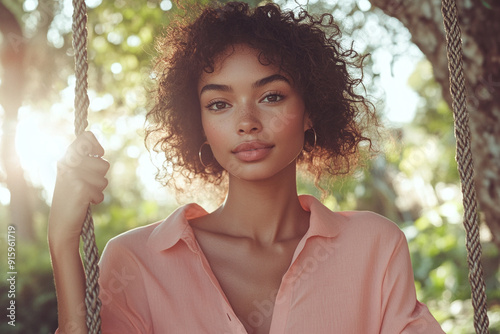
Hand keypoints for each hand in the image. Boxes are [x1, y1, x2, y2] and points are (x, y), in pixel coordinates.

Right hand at [48, 131, 109, 246]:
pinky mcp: (80, 189)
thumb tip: (100, 152)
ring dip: (99, 188)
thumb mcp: (76, 173)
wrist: (61, 221)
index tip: (98, 155)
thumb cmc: (72, 195)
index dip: (96, 146)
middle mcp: (67, 164)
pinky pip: (101, 192)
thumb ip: (85, 161)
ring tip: (85, 193)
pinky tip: (85, 202)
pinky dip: (96, 199)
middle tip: (87, 184)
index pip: (86, 137)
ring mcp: (73, 176)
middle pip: (103, 163)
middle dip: (101, 176)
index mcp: (66, 157)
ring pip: (104, 178)